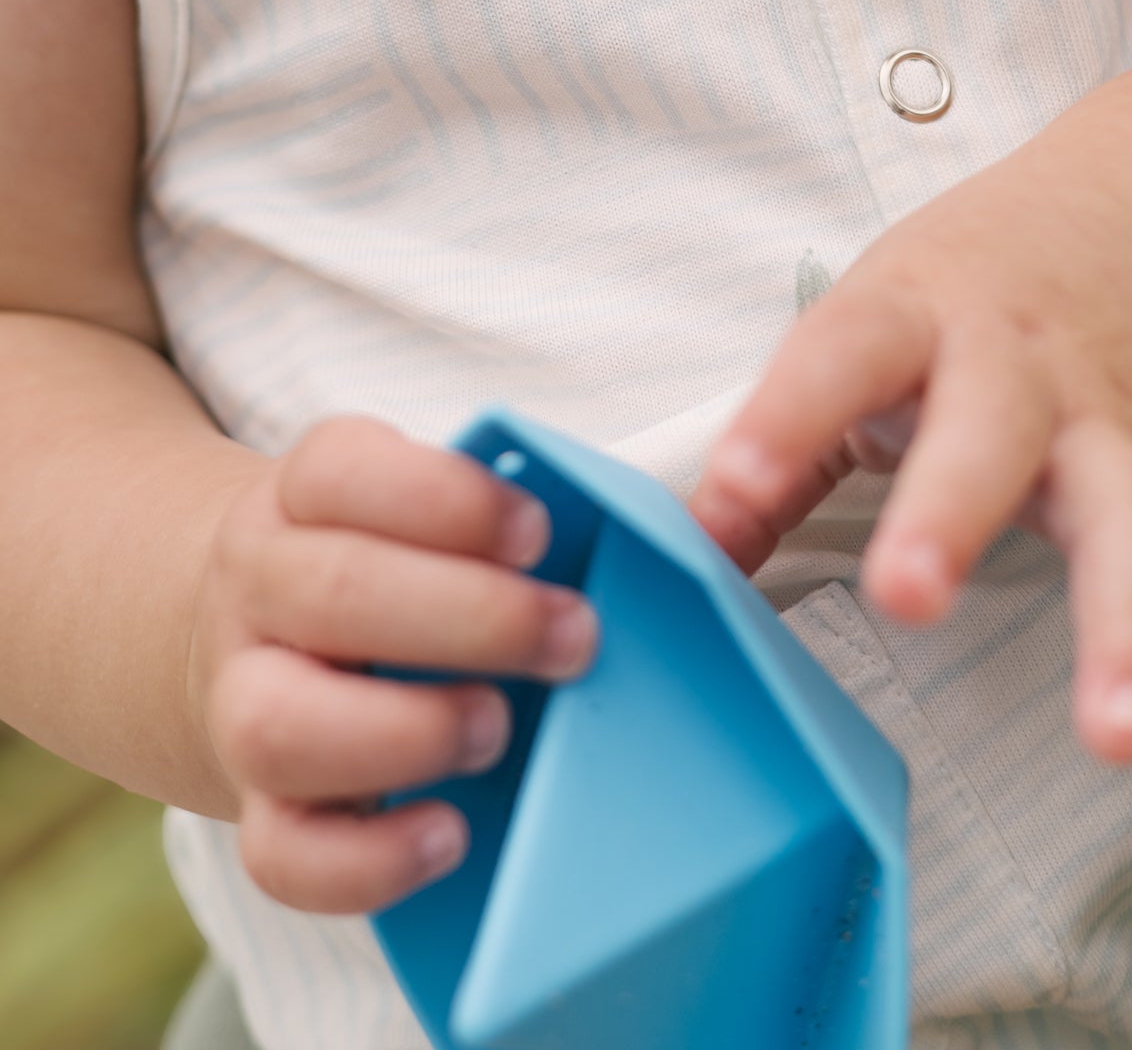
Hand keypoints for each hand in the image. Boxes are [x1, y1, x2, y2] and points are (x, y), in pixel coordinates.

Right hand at [188, 417, 596, 912]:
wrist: (266, 636)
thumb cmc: (400, 565)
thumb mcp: (439, 509)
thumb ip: (537, 511)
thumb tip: (695, 529)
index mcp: (308, 496)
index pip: (340, 468)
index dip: (445, 498)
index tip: (538, 531)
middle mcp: (260, 590)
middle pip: (329, 591)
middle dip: (471, 617)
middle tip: (572, 637)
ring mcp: (241, 703)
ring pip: (275, 725)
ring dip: (409, 731)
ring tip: (499, 728)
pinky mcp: (259, 811)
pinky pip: (280, 855)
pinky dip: (371, 857)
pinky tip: (451, 832)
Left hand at [691, 143, 1131, 816]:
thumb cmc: (963, 296)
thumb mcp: (866, 329)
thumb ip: (780, 445)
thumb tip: (686, 549)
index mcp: (919, 315)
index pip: (842, 352)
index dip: (784, 415)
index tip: (730, 486)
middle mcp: (1022, 368)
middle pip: (992, 432)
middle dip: (951, 511)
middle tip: (910, 594)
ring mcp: (1112, 432)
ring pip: (1130, 526)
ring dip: (1129, 630)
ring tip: (1117, 734)